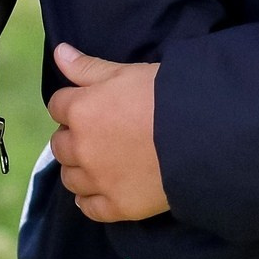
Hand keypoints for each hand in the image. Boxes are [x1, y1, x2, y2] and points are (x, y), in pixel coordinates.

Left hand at [47, 45, 167, 221]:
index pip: (58, 106)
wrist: (201, 135)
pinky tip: (101, 190)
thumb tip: (58, 52)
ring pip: (70, 177)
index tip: (92, 105)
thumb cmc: (165, 95)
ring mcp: (98, 180)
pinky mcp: (116, 206)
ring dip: (79, 168)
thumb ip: (87, 67)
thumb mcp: (126, 72)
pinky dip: (90, 199)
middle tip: (101, 132)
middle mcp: (81, 148)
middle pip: (60, 144)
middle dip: (75, 137)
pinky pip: (89, 207)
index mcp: (81, 110)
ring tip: (101, 161)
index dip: (74, 104)